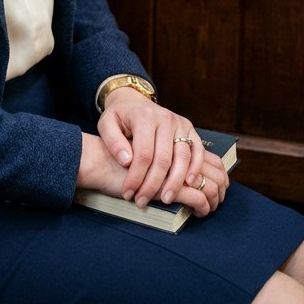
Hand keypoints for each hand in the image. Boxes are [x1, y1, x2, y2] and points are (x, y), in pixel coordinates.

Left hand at [96, 89, 227, 214]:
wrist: (134, 101)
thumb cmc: (120, 117)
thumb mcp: (106, 124)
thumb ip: (113, 142)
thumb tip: (127, 162)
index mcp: (144, 116)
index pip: (143, 153)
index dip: (136, 177)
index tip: (128, 193)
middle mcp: (165, 117)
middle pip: (163, 158)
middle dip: (153, 185)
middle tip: (142, 201)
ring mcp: (180, 123)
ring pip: (183, 157)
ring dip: (175, 182)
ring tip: (165, 199)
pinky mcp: (190, 129)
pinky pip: (197, 151)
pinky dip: (195, 168)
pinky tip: (188, 184)